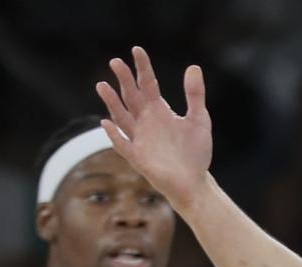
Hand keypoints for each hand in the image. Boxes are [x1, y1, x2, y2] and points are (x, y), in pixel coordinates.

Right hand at [95, 46, 212, 206]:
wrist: (195, 181)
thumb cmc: (195, 151)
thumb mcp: (199, 120)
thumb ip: (194, 95)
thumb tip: (193, 66)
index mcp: (159, 110)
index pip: (148, 84)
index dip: (142, 68)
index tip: (137, 49)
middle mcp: (145, 121)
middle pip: (131, 96)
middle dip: (124, 80)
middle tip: (115, 61)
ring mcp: (140, 139)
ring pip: (122, 118)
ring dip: (112, 103)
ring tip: (102, 85)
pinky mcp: (138, 158)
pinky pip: (123, 145)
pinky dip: (114, 135)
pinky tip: (106, 123)